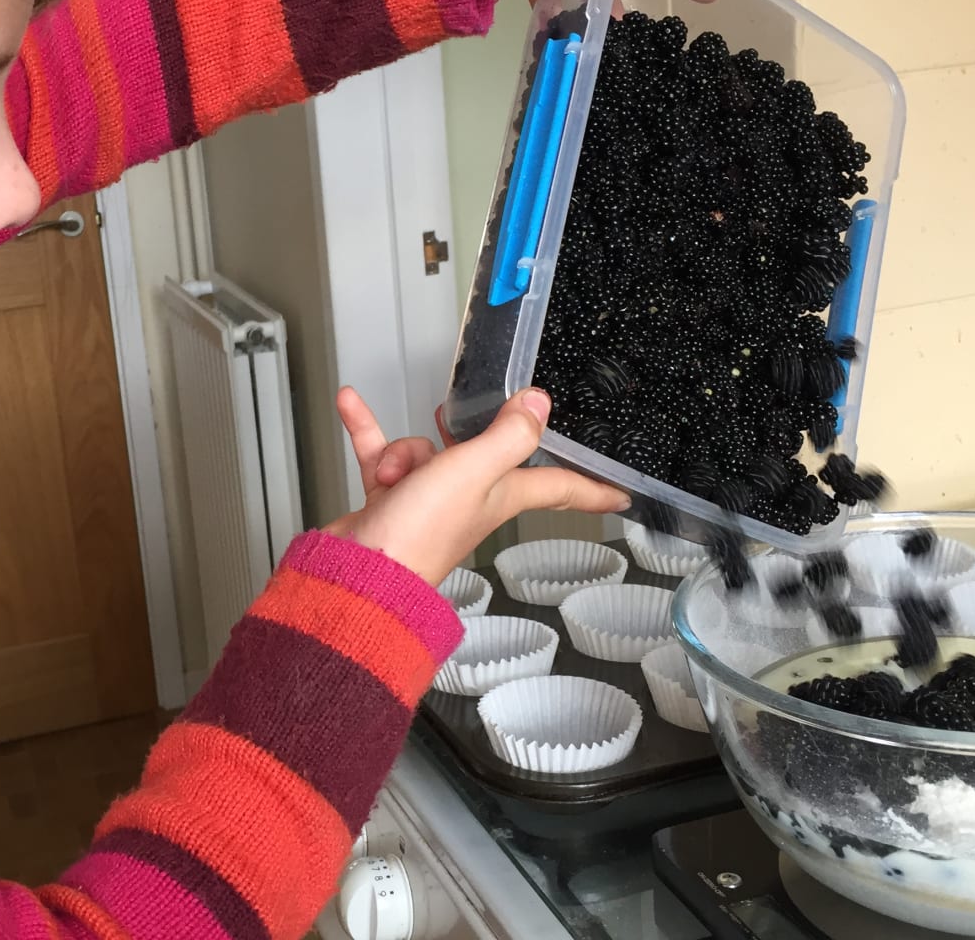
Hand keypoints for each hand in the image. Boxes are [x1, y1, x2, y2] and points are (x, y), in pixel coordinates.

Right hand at [324, 387, 629, 585]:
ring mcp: (426, 502)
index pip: (561, 489)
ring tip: (391, 468)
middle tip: (473, 419)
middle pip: (480, 455)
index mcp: (501, 497)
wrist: (358, 572)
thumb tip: (540, 403)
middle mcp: (468, 501)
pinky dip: (366, 430)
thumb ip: (508, 435)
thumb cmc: (417, 536)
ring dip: (401, 450)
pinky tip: (351, 403)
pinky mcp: (389, 499)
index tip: (623, 494)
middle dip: (466, 438)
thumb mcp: (473, 473)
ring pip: (423, 452)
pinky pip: (379, 452)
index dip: (595, 490)